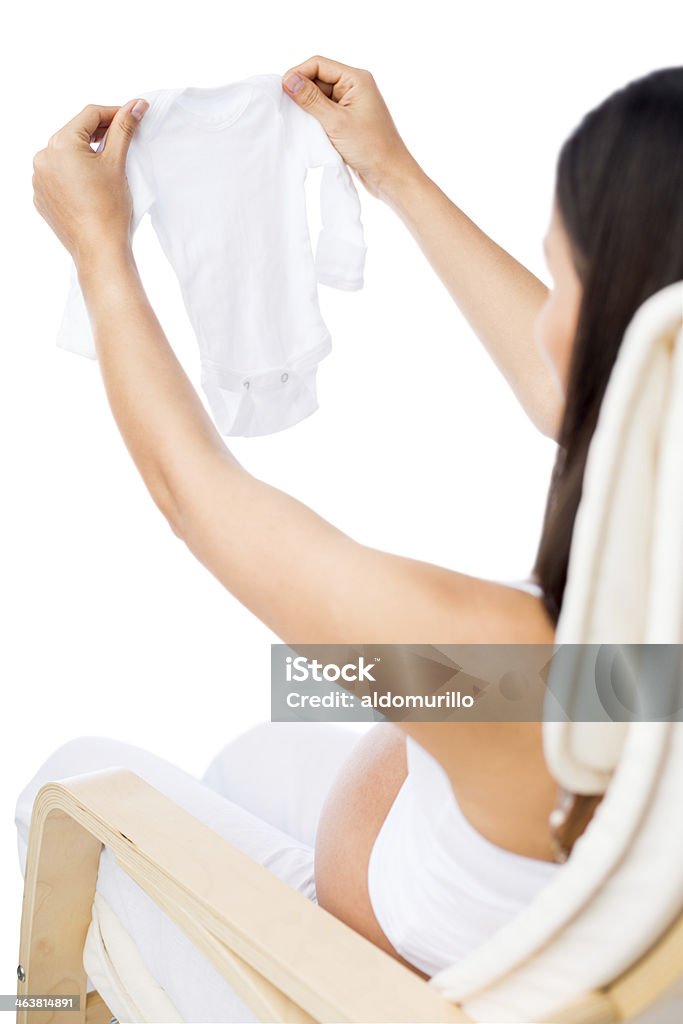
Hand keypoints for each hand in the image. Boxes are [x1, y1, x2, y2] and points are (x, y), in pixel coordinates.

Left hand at [32, 98, 148, 266]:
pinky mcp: (41, 197)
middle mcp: (43, 157)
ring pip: (65, 156)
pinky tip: (91, 187)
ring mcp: (38, 179)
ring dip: (84, 155)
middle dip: (98, 136)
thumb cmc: (109, 209)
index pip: (90, 115)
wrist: (99, 249)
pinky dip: (74, 176)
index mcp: (60, 143)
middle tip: (122, 141)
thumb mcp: (118, 163)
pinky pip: (58, 177)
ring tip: (106, 169)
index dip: (113, 113)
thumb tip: (135, 105)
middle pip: (75, 134)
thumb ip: (124, 129)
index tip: (131, 116)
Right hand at [282, 56, 420, 198]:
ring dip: (307, 109)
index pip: (319, 64)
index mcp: (356, 79)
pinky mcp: (348, 121)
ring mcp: (351, 105)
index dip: (298, 73)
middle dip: (301, 92)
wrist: (390, 175)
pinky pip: (325, 113)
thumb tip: (288, 80)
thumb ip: (311, 100)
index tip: (282, 91)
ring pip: (319, 98)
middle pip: (318, 79)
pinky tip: (307, 131)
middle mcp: (354, 87)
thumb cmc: (370, 147)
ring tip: (297, 123)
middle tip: (286, 109)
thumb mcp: (336, 122)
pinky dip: (314, 120)